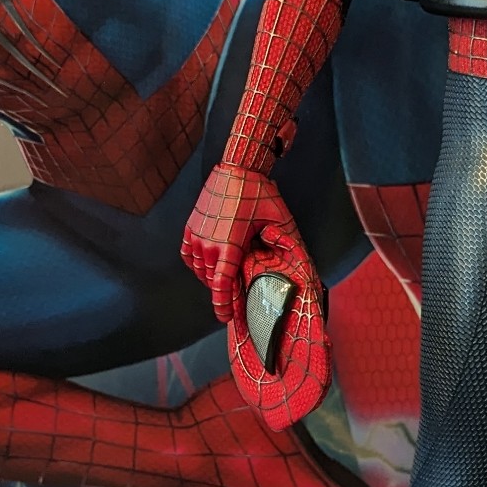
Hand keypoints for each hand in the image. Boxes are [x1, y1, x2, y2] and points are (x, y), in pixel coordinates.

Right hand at [182, 163, 303, 320]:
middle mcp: (208, 243)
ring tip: (224, 279)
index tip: (226, 318)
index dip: (223, 306)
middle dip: (223, 292)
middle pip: (211, 280)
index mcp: (229, 245)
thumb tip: (298, 265)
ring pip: (199, 269)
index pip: (221, 286)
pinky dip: (196, 264)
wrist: (237, 168)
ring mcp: (196, 234)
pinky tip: (207, 265)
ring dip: (210, 278)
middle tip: (235, 298)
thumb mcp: (278, 221)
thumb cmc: (259, 194)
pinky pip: (188, 254)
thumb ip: (283, 245)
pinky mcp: (190, 226)